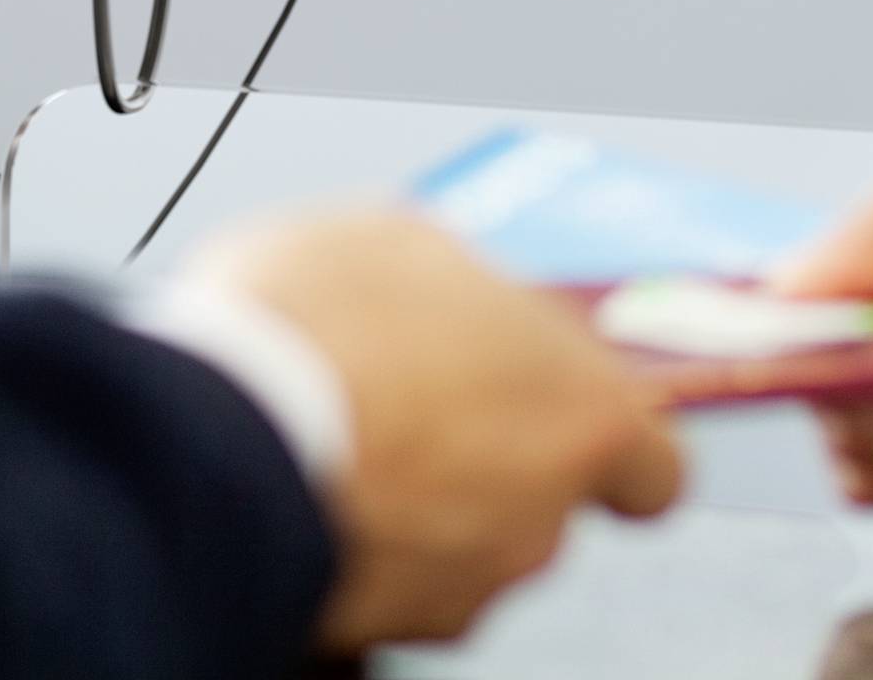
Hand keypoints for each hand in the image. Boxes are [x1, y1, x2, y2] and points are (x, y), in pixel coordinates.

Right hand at [181, 207, 684, 652]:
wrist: (220, 432)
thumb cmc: (327, 323)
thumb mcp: (404, 242)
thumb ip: (462, 291)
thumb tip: (448, 297)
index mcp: (584, 414)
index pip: (652, 469)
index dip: (609, 446)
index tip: (571, 423)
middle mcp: (540, 521)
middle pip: (540, 501)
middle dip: (485, 458)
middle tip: (412, 398)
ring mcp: (459, 588)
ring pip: (457, 546)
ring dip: (416, 503)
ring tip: (340, 433)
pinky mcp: (379, 631)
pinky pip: (383, 582)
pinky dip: (358, 545)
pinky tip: (308, 485)